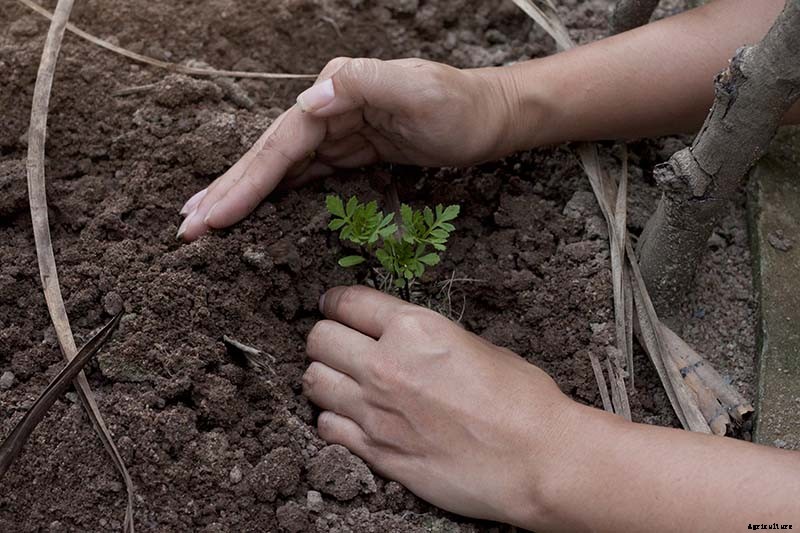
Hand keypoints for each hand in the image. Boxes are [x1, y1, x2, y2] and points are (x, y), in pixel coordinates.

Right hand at [176, 57, 518, 240]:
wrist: (491, 117)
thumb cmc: (460, 104)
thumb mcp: (418, 88)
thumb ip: (364, 84)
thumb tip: (308, 99)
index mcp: (336, 91)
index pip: (280, 144)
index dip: (244, 182)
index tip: (210, 216)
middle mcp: (328, 108)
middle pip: (268, 156)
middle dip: (228, 193)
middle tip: (186, 228)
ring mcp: (338, 131)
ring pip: (280, 168)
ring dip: (242, 195)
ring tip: (205, 221)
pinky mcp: (350, 150)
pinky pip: (303, 175)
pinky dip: (274, 193)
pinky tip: (254, 209)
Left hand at [302, 285, 581, 527]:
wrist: (535, 460)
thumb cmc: (522, 401)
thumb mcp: (475, 345)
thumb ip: (426, 339)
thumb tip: (406, 341)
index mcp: (414, 328)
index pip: (347, 303)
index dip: (335, 302)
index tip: (333, 306)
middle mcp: (385, 365)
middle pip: (319, 339)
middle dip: (326, 338)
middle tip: (340, 345)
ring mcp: (375, 411)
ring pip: (314, 380)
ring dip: (325, 377)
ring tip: (343, 381)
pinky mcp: (376, 451)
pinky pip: (327, 426)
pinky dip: (333, 419)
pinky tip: (351, 418)